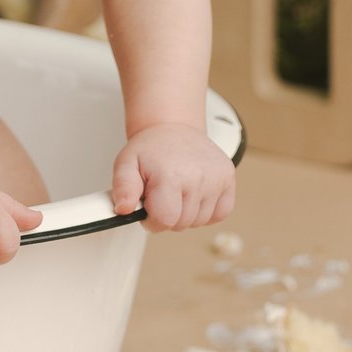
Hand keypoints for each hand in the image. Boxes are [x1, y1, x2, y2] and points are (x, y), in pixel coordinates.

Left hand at [111, 122, 232, 230]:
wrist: (173, 128)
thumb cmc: (151, 148)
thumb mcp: (126, 164)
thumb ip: (122, 188)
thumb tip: (123, 209)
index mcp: (171, 175)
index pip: (165, 221)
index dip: (152, 220)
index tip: (149, 207)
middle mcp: (198, 177)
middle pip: (182, 224)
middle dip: (167, 215)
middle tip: (161, 194)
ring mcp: (216, 178)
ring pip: (200, 221)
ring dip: (186, 213)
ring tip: (177, 191)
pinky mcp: (228, 179)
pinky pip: (220, 214)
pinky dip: (207, 211)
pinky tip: (194, 195)